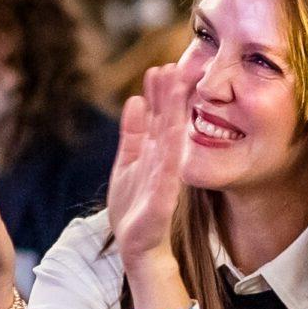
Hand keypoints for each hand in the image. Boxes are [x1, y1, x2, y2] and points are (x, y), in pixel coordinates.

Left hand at [107, 62, 188, 270]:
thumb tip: (134, 99)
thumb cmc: (135, 207)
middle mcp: (164, 161)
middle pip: (169, 120)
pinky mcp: (163, 200)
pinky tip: (173, 132)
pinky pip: (168, 172)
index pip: (161, 115)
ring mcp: (165, 179)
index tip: (164, 64)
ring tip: (177, 84)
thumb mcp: (128, 162)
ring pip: (171, 139)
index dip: (162, 90)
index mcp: (155, 151)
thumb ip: (132, 133)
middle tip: (179, 61)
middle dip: (173, 92)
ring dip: (175, 111)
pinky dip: (170, 151)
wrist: (138, 246)